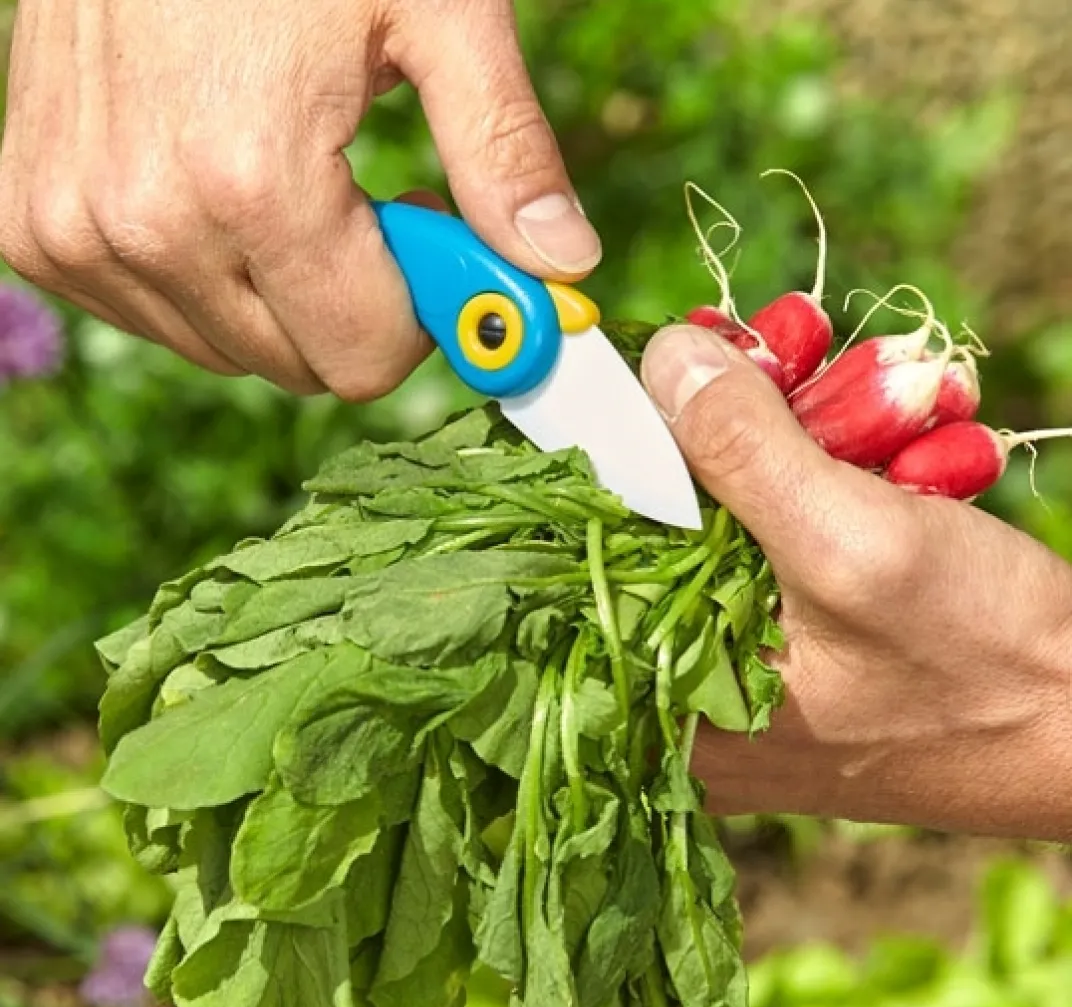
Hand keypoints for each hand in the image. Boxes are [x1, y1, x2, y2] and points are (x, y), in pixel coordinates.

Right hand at [0, 0, 600, 396]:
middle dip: (352, 304)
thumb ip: (503, 151)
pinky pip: (156, 317)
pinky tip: (212, 189)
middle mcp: (146, 224)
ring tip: (287, 177)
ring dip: (279, 292)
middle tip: (361, 201)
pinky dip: (204, 277)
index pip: (366, 358)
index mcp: (251, 183)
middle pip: (301, 367)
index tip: (430, 240)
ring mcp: (75, 232)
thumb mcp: (437, 12)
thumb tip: (563, 264)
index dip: (420, 314)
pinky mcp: (36, 228)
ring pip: (230, 350)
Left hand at [641, 325, 1071, 840]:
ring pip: (739, 510)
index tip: (667, 358)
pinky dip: (843, 472)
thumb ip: (743, 452)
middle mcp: (696, 687)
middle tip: (800, 345)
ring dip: (814, 433)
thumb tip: (662, 360)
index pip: (593, 548)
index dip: (624, 439)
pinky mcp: (804, 631)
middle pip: (671, 516)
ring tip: (903, 394)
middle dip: (741, 422)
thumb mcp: (856, 546)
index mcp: (674, 698)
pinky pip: (791, 529)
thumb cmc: (988, 667)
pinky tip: (915, 445)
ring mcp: (752, 658)